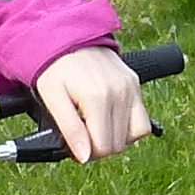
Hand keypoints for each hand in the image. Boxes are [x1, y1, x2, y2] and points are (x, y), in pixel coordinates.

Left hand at [30, 44, 149, 161]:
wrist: (68, 37)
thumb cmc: (55, 69)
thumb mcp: (52, 99)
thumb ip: (70, 129)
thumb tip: (84, 157)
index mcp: (97, 97)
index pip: (103, 147)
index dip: (88, 154)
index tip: (77, 145)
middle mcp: (119, 93)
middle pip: (118, 144)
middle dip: (100, 147)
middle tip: (83, 135)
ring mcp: (131, 88)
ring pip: (134, 135)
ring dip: (116, 138)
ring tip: (97, 126)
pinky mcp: (135, 84)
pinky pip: (142, 120)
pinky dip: (129, 127)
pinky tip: (111, 120)